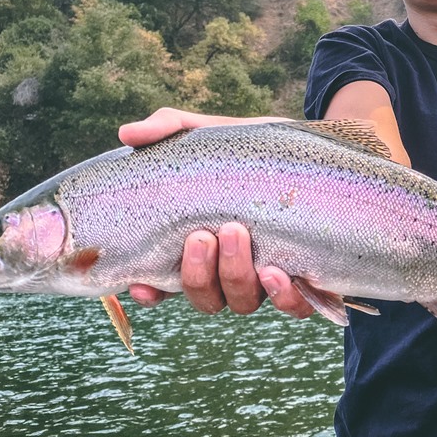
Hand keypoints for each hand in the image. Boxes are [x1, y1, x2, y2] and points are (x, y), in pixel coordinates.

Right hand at [120, 109, 311, 318]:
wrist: (310, 150)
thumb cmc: (249, 149)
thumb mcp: (208, 134)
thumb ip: (168, 130)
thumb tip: (127, 133)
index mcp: (198, 248)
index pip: (164, 285)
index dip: (150, 293)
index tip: (142, 284)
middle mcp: (228, 271)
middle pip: (204, 297)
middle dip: (197, 273)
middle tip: (202, 235)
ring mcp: (265, 278)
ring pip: (242, 302)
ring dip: (235, 277)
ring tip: (236, 233)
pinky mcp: (305, 277)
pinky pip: (293, 306)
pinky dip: (283, 297)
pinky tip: (278, 272)